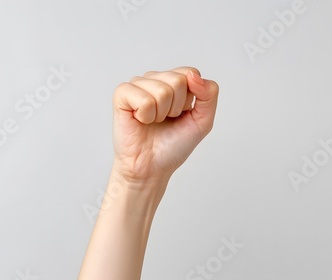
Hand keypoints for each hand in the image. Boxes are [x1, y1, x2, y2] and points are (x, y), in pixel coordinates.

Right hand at [112, 66, 218, 186]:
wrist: (151, 167)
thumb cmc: (173, 144)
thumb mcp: (202, 120)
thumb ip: (209, 94)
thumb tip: (193, 76)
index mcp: (172, 81)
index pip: (190, 72)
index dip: (190, 99)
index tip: (181, 114)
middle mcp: (154, 79)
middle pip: (178, 80)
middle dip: (176, 107)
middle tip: (165, 120)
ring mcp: (137, 85)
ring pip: (162, 91)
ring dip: (161, 114)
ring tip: (153, 122)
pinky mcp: (122, 94)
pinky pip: (144, 100)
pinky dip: (146, 116)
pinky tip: (140, 120)